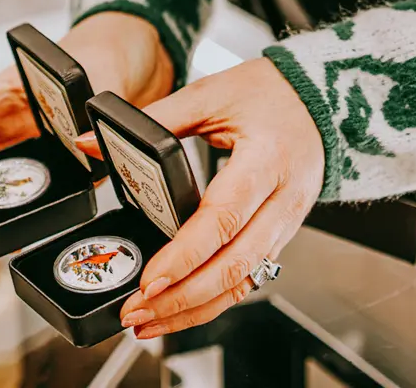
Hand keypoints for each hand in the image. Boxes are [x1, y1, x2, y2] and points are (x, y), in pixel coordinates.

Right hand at [0, 12, 173, 244]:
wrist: (128, 67)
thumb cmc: (100, 59)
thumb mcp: (92, 79)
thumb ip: (88, 110)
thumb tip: (85, 144)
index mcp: (2, 98)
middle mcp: (4, 129)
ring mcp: (23, 154)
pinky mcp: (49, 174)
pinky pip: (21, 201)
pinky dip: (6, 223)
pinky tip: (3, 243)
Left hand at [75, 58, 323, 337]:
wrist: (322, 102)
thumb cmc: (273, 93)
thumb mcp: (212, 94)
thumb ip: (153, 121)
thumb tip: (93, 142)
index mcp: (267, 161)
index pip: (224, 219)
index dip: (186, 256)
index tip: (149, 279)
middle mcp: (282, 201)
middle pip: (235, 266)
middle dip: (182, 298)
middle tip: (136, 312)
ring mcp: (285, 224)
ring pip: (243, 283)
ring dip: (195, 310)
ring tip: (148, 323)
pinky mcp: (278, 235)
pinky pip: (248, 278)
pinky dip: (213, 301)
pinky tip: (180, 310)